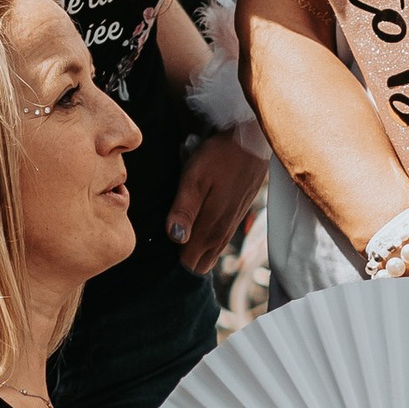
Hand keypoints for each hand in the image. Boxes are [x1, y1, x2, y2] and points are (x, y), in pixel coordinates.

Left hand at [166, 132, 267, 275]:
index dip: (171, 266)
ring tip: (171, 245)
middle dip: (180, 264)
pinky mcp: (235, 218)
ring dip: (193, 253)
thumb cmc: (219, 157)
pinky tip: (192, 234)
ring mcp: (230, 227)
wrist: (253, 142)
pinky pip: (218, 243)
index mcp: (210, 228)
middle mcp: (222, 233)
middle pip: (199, 265)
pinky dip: (204, 244)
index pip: (188, 264)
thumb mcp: (195, 178)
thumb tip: (175, 239)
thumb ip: (184, 210)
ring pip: (210, 255)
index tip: (155, 258)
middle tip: (159, 251)